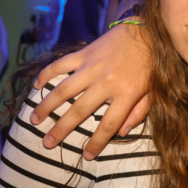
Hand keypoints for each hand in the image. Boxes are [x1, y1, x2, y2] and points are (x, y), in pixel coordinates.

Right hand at [30, 23, 152, 159]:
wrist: (147, 31)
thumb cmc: (151, 65)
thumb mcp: (153, 92)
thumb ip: (139, 112)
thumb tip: (122, 133)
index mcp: (126, 94)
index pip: (109, 124)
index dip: (97, 142)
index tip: (86, 156)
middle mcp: (107, 82)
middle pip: (80, 111)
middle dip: (62, 129)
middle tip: (47, 143)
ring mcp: (93, 66)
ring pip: (64, 89)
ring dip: (47, 105)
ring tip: (34, 119)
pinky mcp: (85, 53)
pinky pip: (62, 64)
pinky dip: (47, 74)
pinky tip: (37, 86)